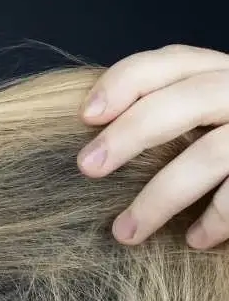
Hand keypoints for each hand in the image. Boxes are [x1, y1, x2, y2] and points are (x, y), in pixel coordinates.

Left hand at [77, 44, 228, 248]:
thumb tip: (97, 137)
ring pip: (208, 155)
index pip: (171, 60)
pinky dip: (214, 220)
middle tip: (88, 168)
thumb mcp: (208, 112)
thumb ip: (170, 109)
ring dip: (158, 199)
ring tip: (125, 233)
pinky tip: (195, 240)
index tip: (85, 116)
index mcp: (222, 72)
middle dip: (129, 134)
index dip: (123, 82)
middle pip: (185, 100)